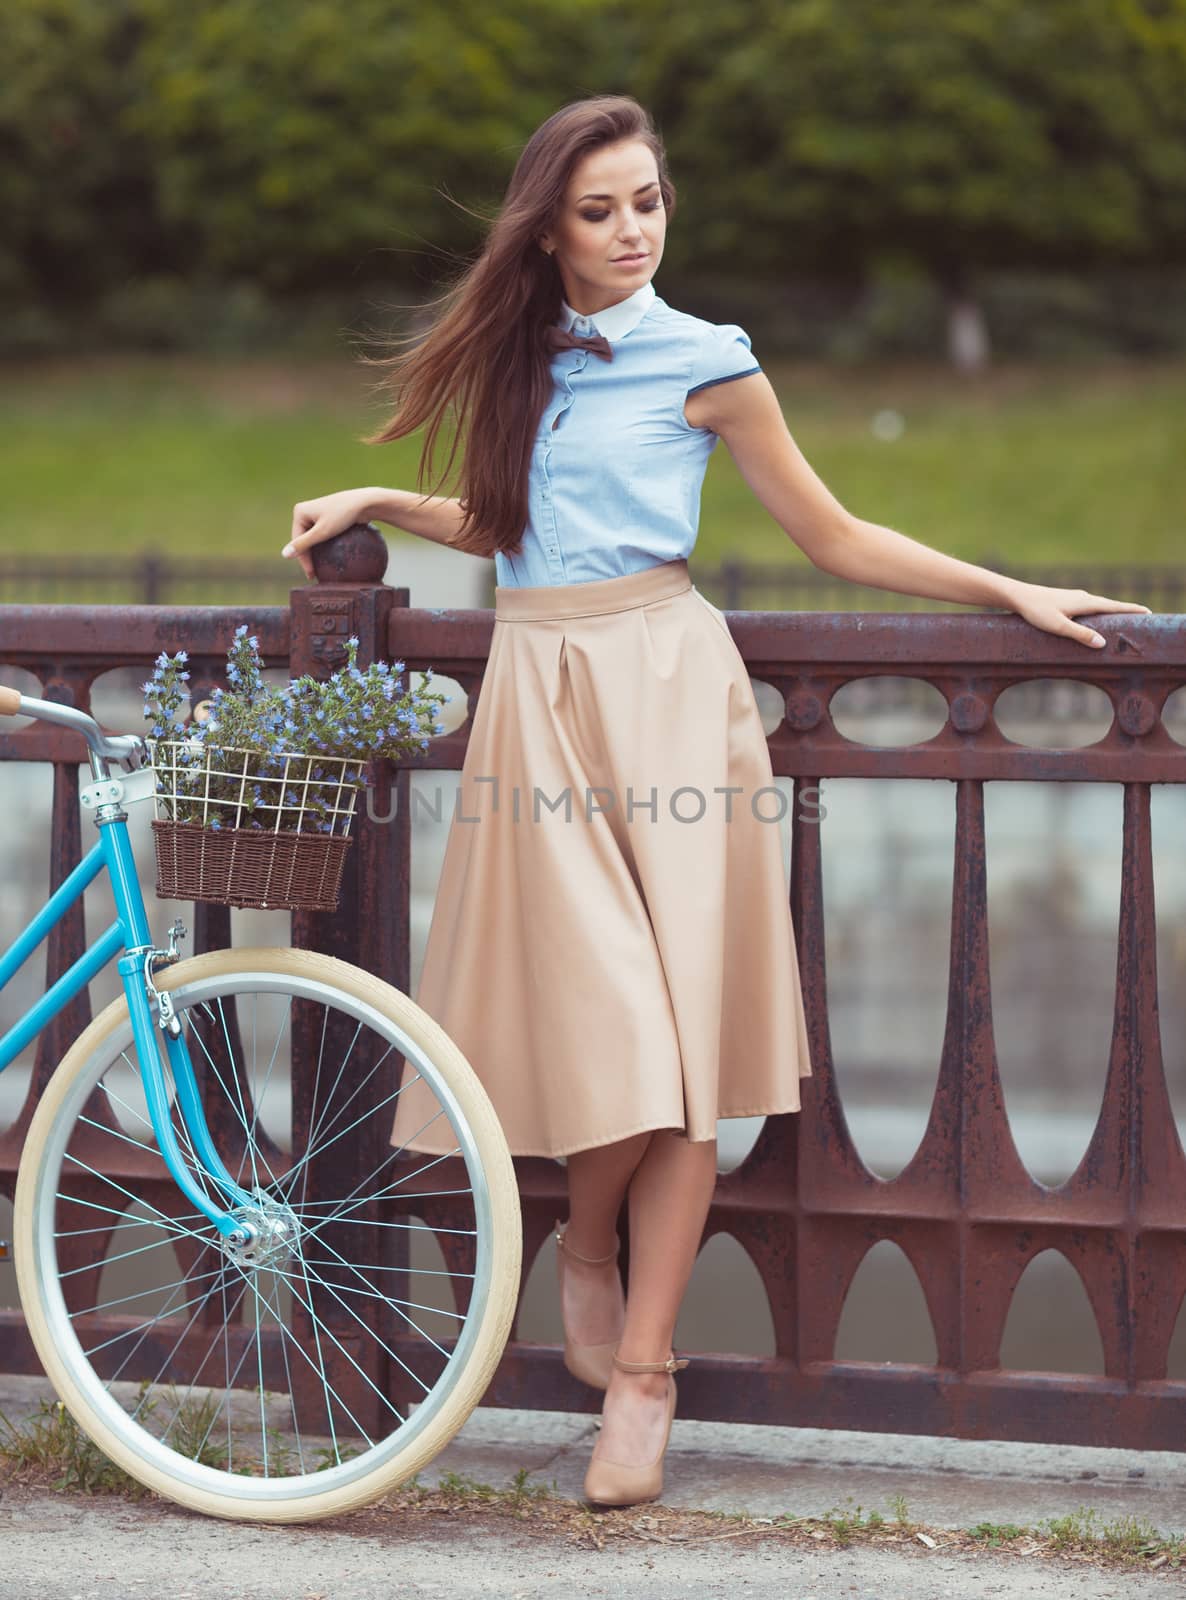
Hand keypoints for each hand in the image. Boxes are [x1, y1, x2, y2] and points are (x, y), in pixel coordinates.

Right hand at [282, 488, 377, 580]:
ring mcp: (317, 514)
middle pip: (304, 540)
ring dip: (317, 554)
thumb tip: (284, 555)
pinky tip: (331, 559)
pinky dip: (327, 547)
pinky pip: (324, 535)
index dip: (303, 560)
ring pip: (314, 539)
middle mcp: (305, 512)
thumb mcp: (322, 532)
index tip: (311, 576)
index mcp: (299, 512)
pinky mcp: (328, 518)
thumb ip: (303, 544)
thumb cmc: (343, 515)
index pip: (297, 541)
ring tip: (322, 570)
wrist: (365, 502)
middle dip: (309, 558)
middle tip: (315, 576)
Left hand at [1006, 581, 1151, 648]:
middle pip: (1110, 605)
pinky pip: (1090, 607)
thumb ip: (1080, 634)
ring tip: (1125, 620)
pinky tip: (1098, 618)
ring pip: (1100, 605)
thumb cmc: (1036, 611)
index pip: (1115, 607)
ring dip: (1114, 611)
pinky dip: (1100, 612)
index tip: (1148, 613)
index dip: (1132, 610)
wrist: (1018, 596)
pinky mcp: (1067, 600)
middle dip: (1126, 611)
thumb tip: (1102, 643)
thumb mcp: (1058, 626)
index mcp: (1085, 602)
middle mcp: (1084, 597)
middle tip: (1143, 617)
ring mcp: (1075, 597)